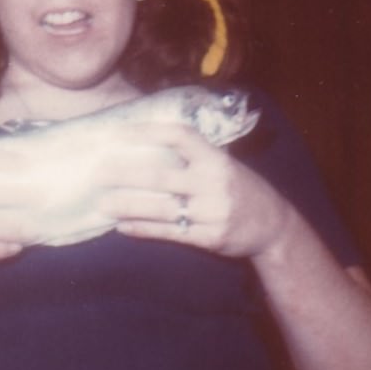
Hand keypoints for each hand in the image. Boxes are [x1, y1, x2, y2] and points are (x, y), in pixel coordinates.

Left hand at [97, 123, 291, 258]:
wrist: (272, 225)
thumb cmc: (239, 188)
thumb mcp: (224, 164)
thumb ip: (195, 156)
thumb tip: (148, 144)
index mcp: (216, 158)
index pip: (180, 137)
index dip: (150, 132)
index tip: (121, 133)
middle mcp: (213, 183)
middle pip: (161, 177)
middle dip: (125, 175)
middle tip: (98, 172)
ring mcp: (211, 212)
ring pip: (161, 208)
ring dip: (127, 206)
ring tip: (102, 204)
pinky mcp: (209, 237)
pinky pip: (169, 232)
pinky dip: (143, 229)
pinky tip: (123, 226)